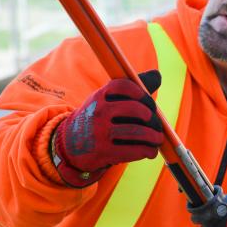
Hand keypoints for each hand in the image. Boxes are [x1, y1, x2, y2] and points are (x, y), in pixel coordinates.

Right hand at [51, 70, 162, 186]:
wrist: (69, 145)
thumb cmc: (96, 119)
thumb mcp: (106, 101)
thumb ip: (131, 89)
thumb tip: (157, 75)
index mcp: (99, 96)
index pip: (124, 86)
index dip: (142, 93)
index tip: (149, 104)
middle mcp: (99, 112)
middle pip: (136, 109)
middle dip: (153, 118)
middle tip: (157, 125)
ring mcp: (100, 132)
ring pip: (137, 131)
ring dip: (154, 136)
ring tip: (157, 139)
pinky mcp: (104, 152)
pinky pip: (133, 150)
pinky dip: (148, 151)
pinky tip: (150, 151)